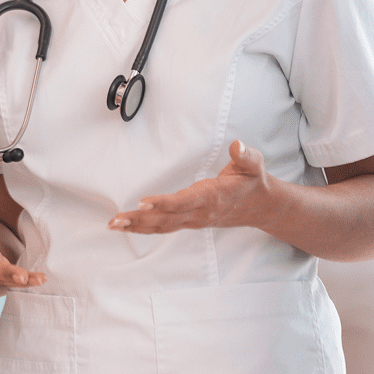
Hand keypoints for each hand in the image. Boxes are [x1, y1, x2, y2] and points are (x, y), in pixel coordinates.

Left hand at [109, 140, 269, 233]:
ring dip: (137, 226)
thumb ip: (246, 156)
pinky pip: (164, 227)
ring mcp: (194, 220)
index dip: (164, 204)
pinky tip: (128, 226)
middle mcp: (200, 212)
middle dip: (140, 220)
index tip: (143, 203)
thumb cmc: (252, 182)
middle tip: (116, 220)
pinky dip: (145, 228)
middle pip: (166, 219)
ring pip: (162, 226)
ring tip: (114, 224)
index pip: (185, 202)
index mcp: (213, 196)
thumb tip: (237, 145)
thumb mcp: (254, 165)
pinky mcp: (189, 221)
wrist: (260, 207)